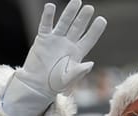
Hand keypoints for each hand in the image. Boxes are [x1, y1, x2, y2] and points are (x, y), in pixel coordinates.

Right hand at [4, 0, 106, 115]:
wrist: (36, 85)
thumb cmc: (54, 84)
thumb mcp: (68, 80)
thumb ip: (78, 72)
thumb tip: (90, 64)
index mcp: (77, 53)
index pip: (88, 39)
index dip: (95, 30)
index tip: (102, 20)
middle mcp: (68, 44)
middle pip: (77, 28)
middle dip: (83, 18)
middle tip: (89, 8)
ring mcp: (55, 40)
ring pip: (64, 23)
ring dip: (69, 12)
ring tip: (76, 1)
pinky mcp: (43, 39)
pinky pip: (46, 25)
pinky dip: (48, 16)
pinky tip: (51, 6)